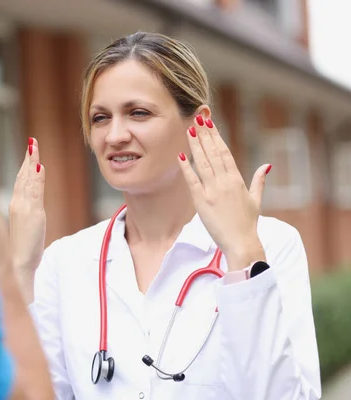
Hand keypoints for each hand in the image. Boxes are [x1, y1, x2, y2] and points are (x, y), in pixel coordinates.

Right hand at [9, 137, 45, 301]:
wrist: (17, 264)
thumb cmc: (19, 252)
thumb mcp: (24, 229)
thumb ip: (28, 215)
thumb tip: (31, 208)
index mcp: (15, 207)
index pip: (20, 182)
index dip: (24, 167)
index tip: (28, 154)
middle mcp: (18, 204)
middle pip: (23, 177)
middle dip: (28, 159)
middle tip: (32, 143)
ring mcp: (25, 207)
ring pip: (28, 180)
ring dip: (32, 162)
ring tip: (34, 147)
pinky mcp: (33, 213)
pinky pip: (35, 191)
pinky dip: (37, 177)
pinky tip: (40, 166)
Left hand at [178, 115, 270, 270]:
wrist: (241, 242)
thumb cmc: (248, 223)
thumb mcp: (256, 200)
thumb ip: (259, 181)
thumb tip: (266, 165)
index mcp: (237, 179)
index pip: (224, 152)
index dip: (216, 136)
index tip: (210, 123)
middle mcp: (225, 182)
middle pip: (213, 152)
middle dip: (205, 134)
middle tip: (197, 118)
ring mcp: (212, 191)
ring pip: (203, 162)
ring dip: (196, 145)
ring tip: (190, 129)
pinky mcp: (201, 201)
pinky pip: (192, 180)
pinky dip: (186, 167)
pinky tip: (181, 155)